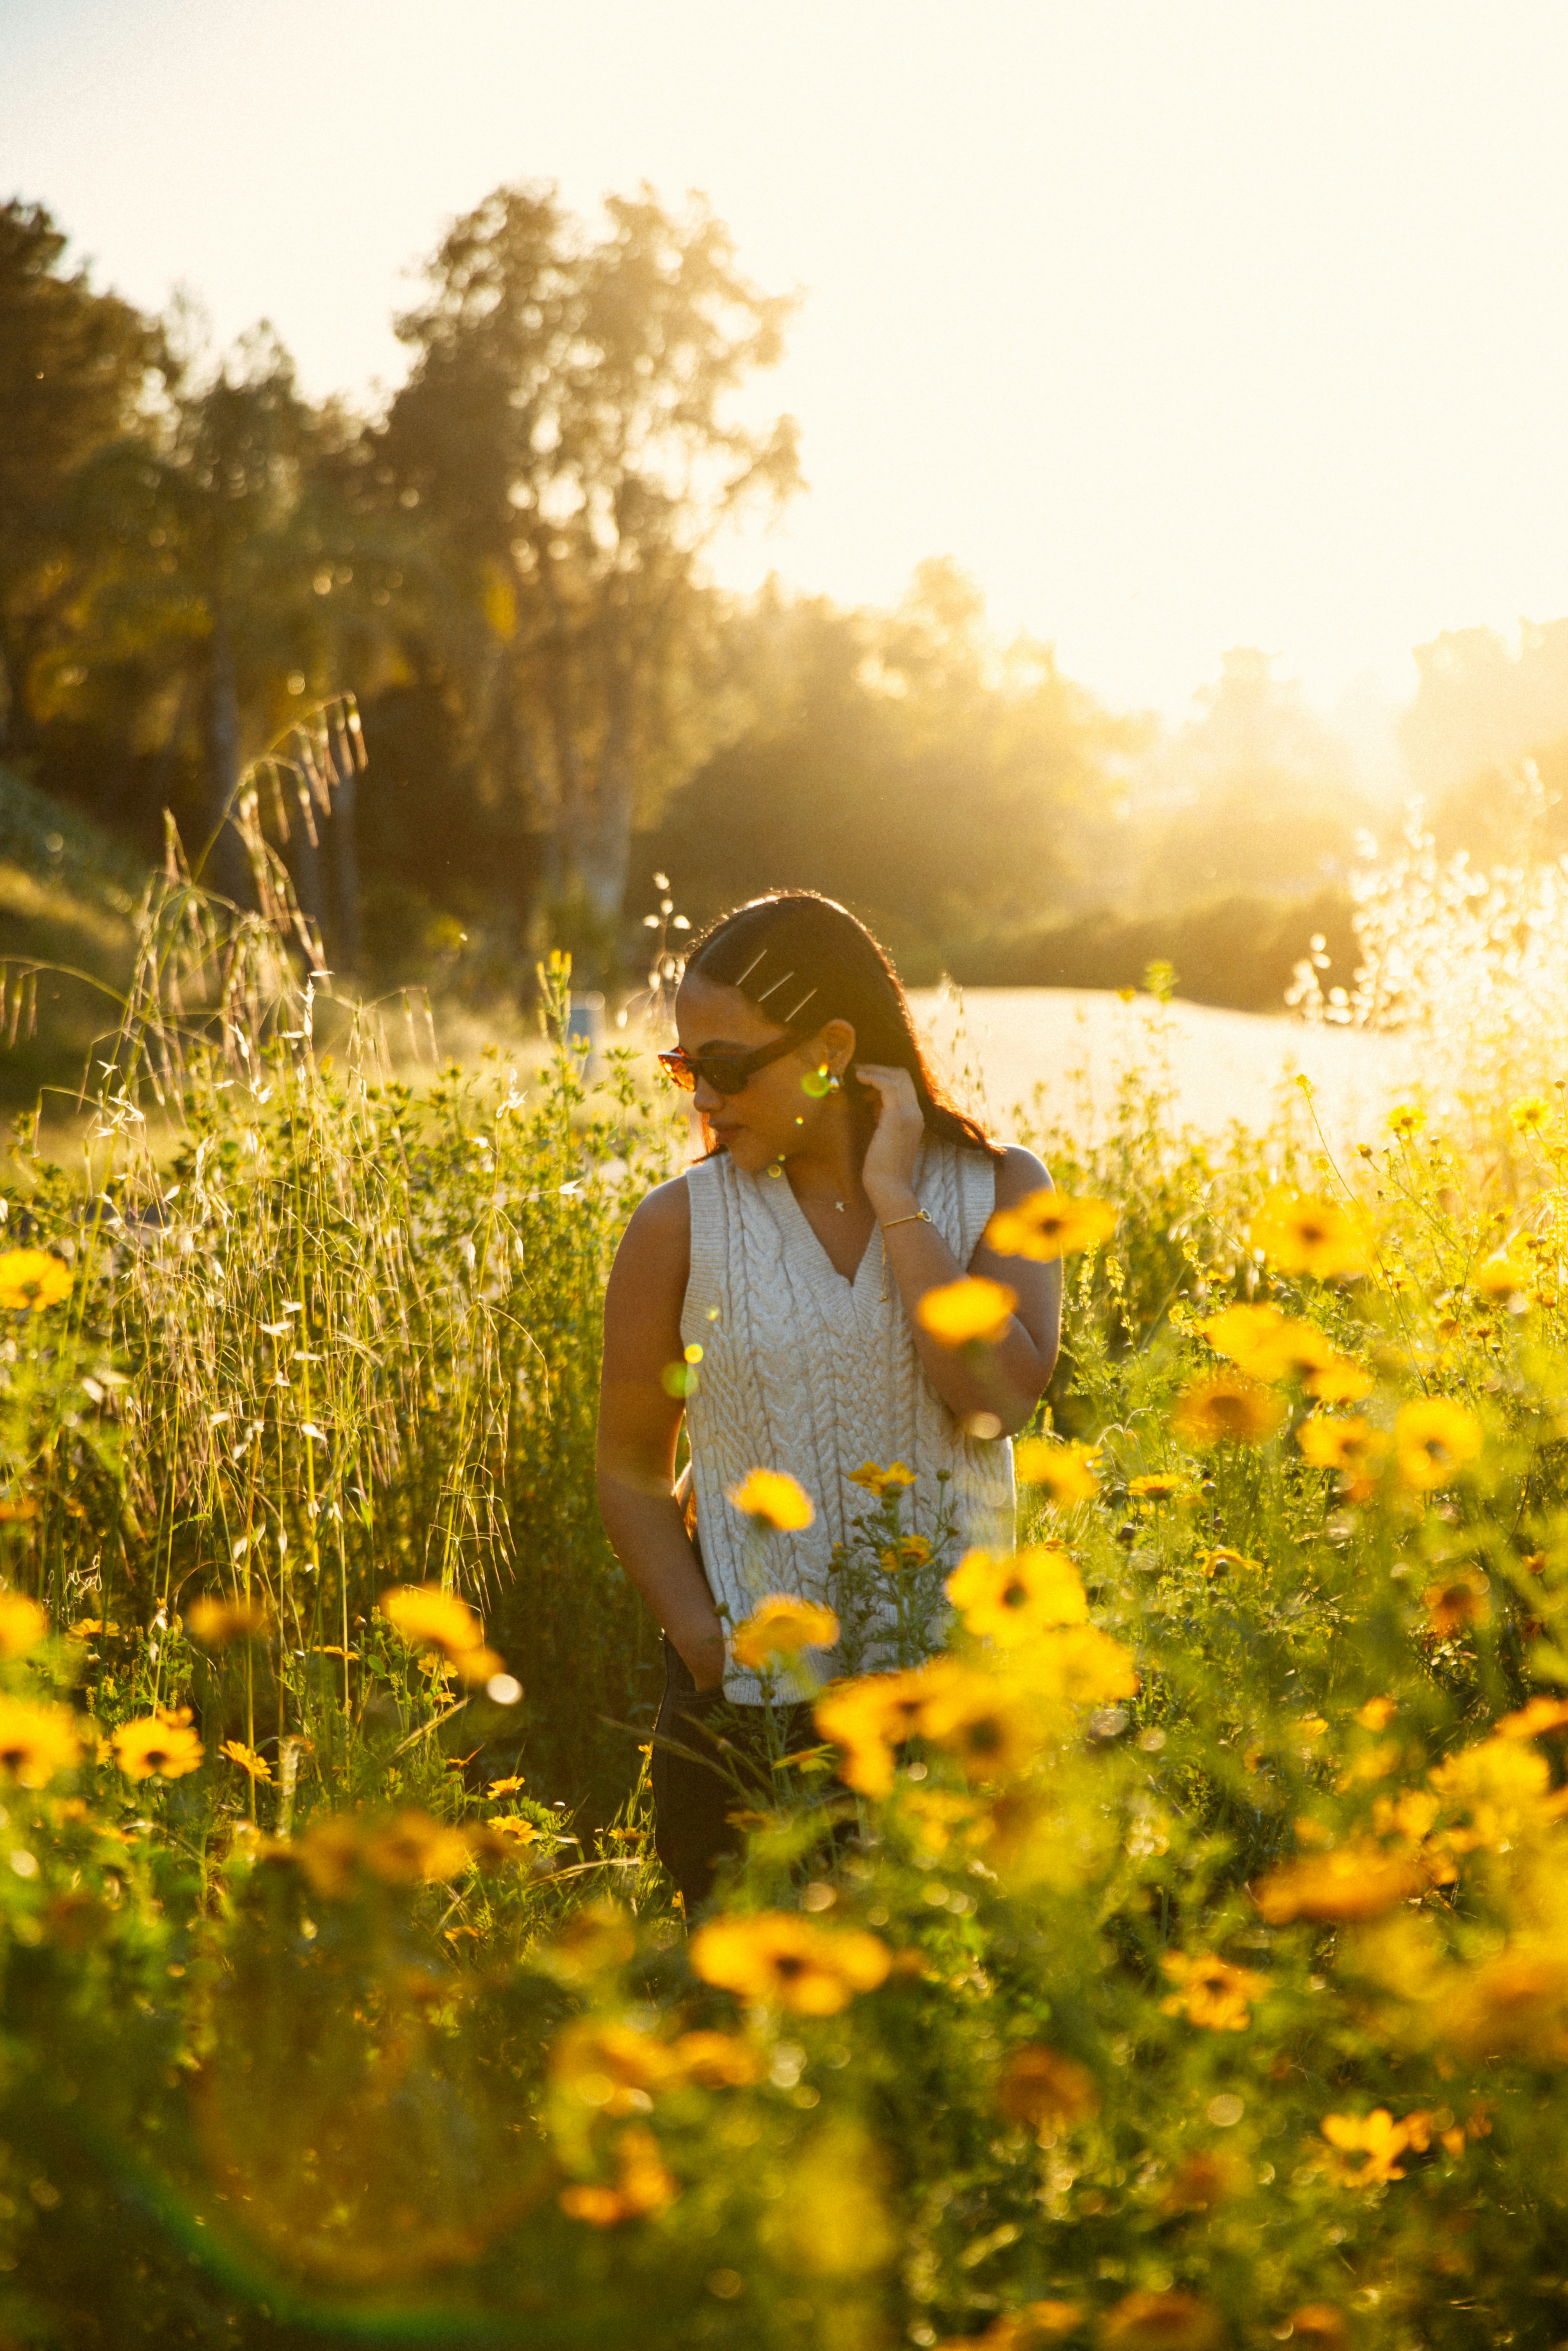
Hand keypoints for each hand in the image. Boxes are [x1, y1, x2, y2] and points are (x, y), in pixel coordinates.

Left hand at [855, 1062, 924, 1214]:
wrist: (890, 1187)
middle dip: (880, 1068)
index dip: (886, 1076)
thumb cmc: (883, 1168)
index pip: (905, 1085)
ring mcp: (908, 1113)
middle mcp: (915, 1112)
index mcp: (914, 1117)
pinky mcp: (897, 1116)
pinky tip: (859, 1078)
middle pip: (903, 1076)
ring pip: (897, 1076)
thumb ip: (884, 1119)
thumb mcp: (885, 1137)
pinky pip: (887, 1085)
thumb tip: (874, 1106)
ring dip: (875, 1070)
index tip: (866, 1078)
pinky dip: (872, 1077)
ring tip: (856, 1072)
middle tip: (860, 1069)